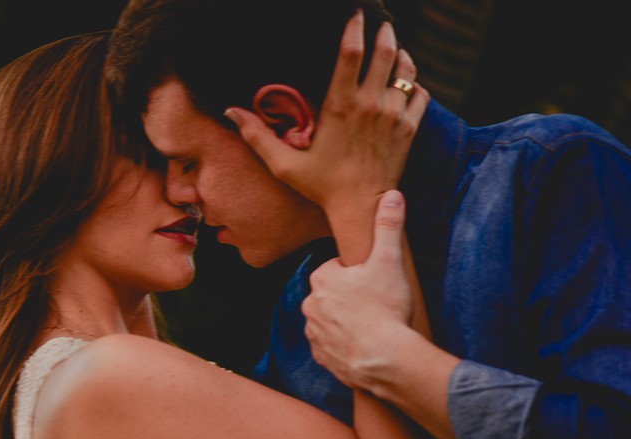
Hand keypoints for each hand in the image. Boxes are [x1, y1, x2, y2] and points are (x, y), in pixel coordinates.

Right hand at [225, 10, 428, 213]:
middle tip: (381, 23)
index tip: (354, 14)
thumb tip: (231, 112)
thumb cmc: (321, 185)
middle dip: (384, 32)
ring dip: (400, 55)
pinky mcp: (410, 127)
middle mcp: (371, 104)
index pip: (350, 53)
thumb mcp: (284, 164)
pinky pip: (420, 92)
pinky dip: (414, 83)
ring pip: (406, 69)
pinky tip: (404, 83)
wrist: (361, 207)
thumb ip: (257, 136)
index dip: (353, 28)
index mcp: (341, 106)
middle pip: (385, 51)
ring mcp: (395, 114)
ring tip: (394, 49)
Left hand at [301, 189, 419, 387]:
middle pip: (333, 294)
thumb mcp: (390, 260)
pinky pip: (331, 345)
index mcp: (321, 279)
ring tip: (372, 325)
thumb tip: (392, 194)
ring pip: (331, 320)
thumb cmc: (385, 307)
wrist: (383, 358)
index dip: (359, 273)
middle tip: (377, 303)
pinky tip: (364, 344)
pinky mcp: (321, 356)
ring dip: (347, 321)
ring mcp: (313, 333)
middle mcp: (309, 305)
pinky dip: (345, 344)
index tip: (374, 281)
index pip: (337, 268)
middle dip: (351, 297)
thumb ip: (388, 226)